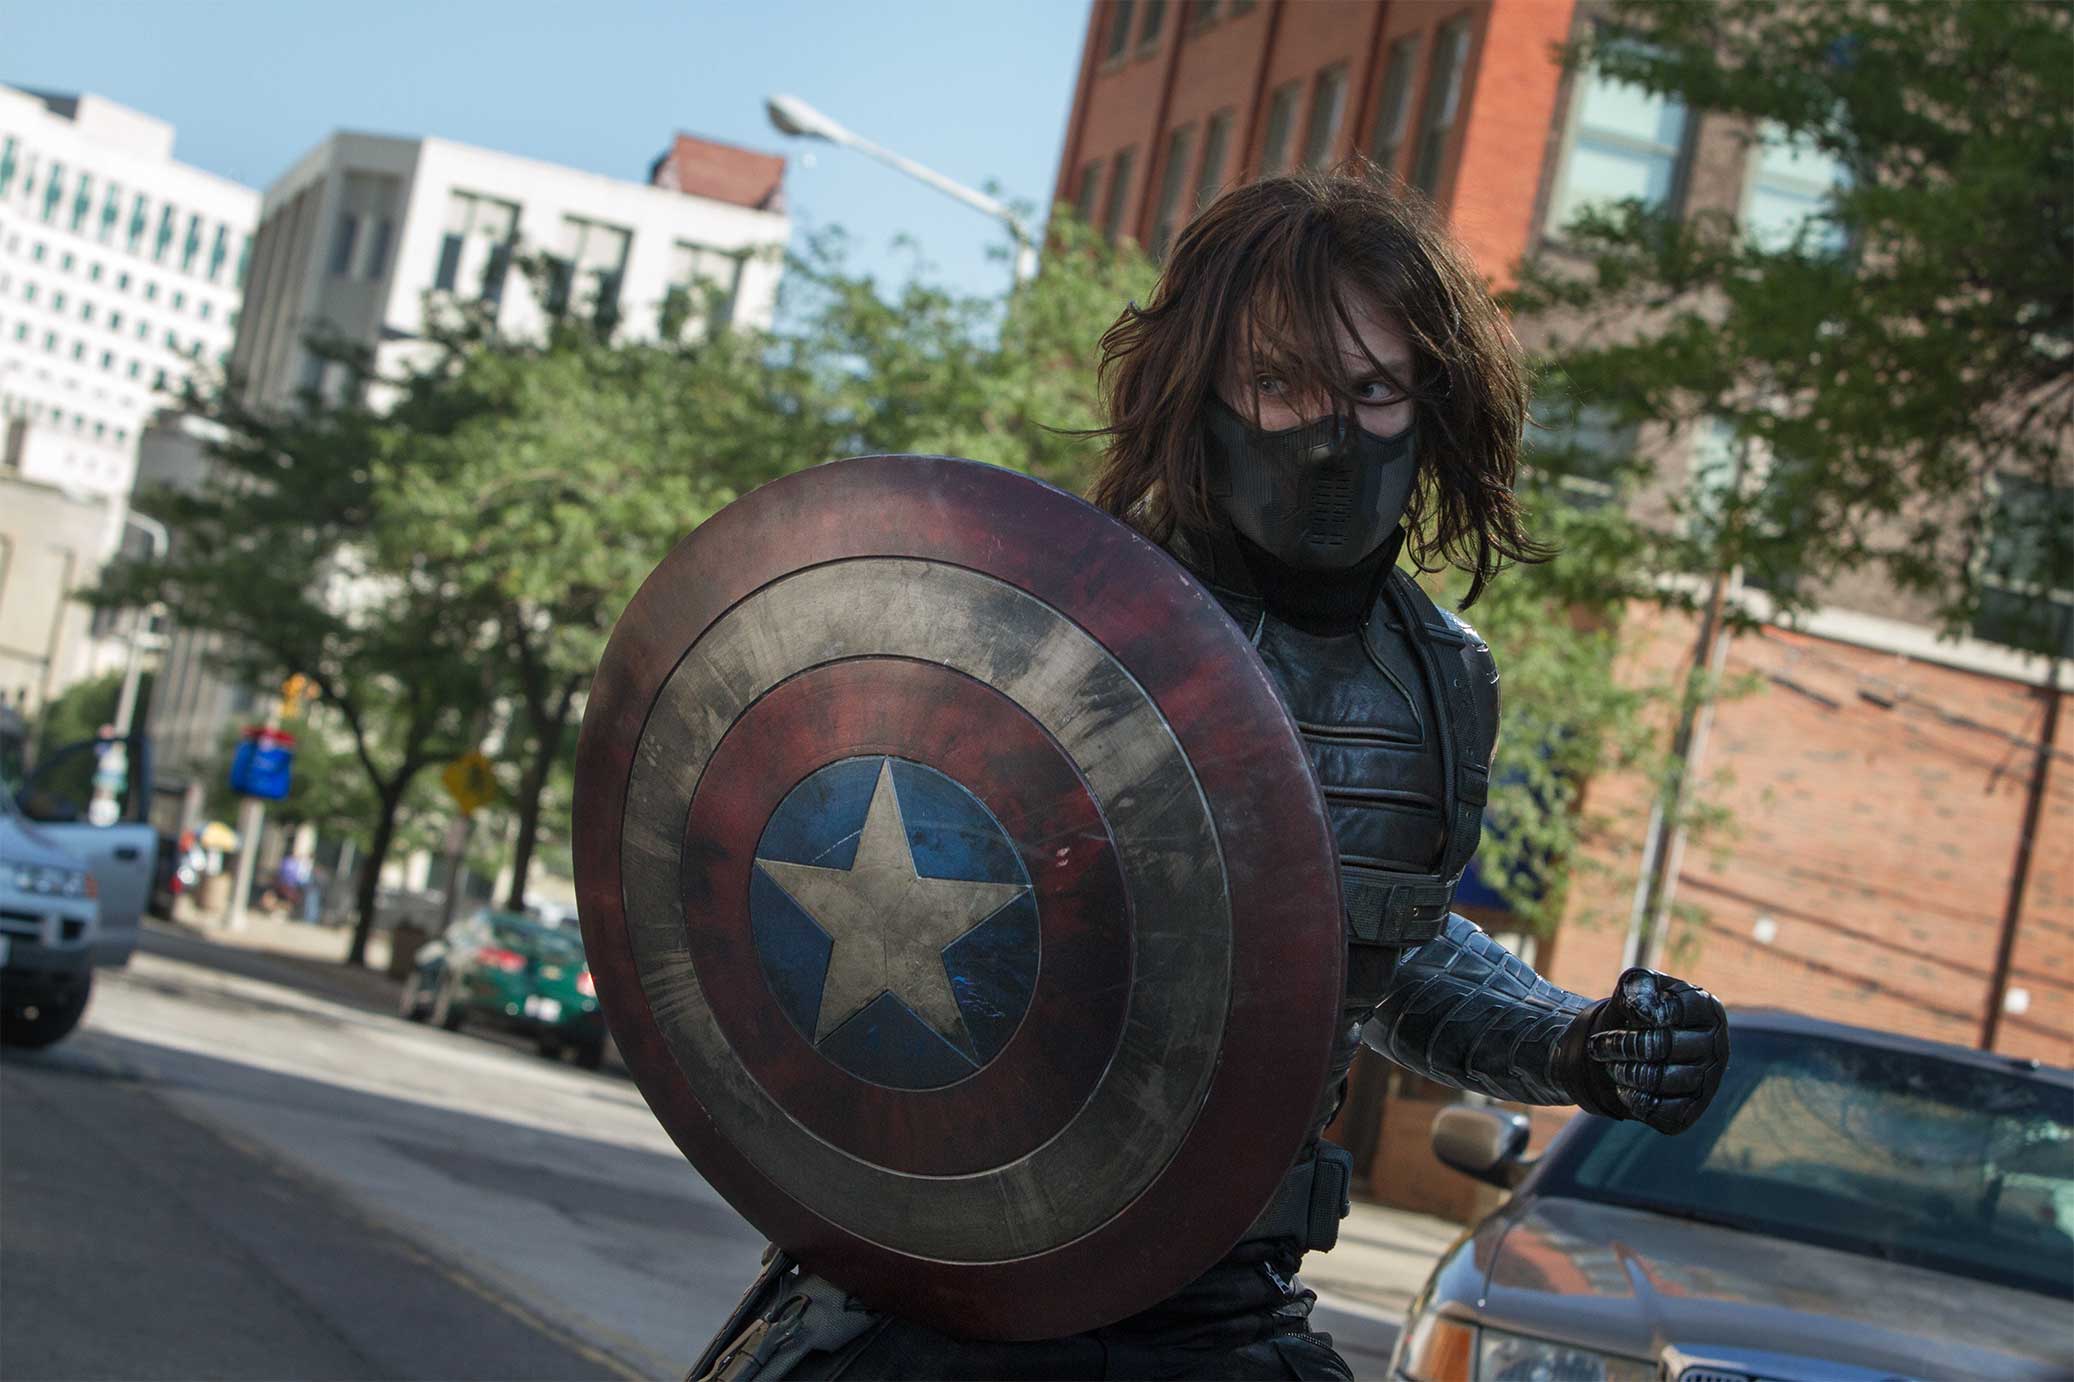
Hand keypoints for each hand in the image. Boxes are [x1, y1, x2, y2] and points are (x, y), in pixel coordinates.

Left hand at [1558, 967, 1728, 1134]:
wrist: (1632, 1051)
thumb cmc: (1637, 1014)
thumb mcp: (1634, 990)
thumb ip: (1636, 985)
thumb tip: (1640, 1003)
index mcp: (1707, 1009)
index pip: (1676, 1009)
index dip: (1642, 1012)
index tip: (1626, 1014)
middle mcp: (1716, 1046)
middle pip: (1663, 1046)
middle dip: (1621, 1045)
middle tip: (1597, 1046)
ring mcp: (1708, 1081)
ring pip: (1660, 1080)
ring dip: (1624, 1072)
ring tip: (1612, 1066)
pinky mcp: (1692, 1110)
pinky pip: (1661, 1111)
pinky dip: (1633, 1099)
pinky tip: (1625, 1088)